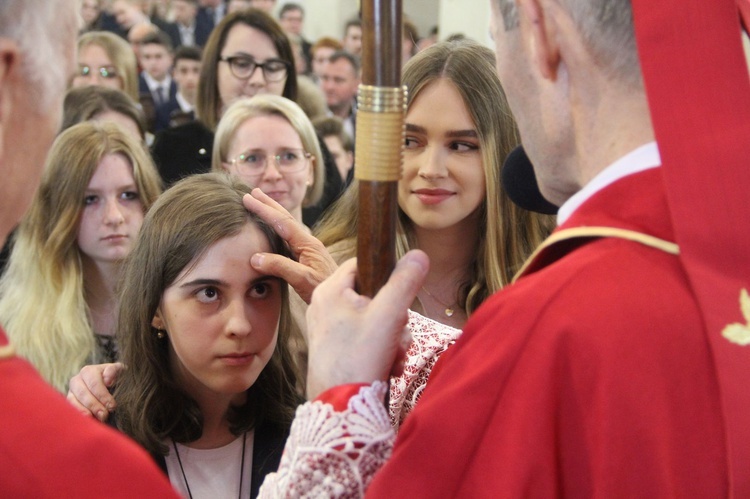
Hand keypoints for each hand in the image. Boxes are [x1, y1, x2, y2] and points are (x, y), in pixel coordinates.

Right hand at [66, 362, 123, 421]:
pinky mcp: (69, 403)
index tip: (112, 406)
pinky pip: (70, 410)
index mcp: (88, 371)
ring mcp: (71, 392)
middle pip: (83, 393)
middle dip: (94, 405)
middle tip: (105, 415)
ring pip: (73, 402)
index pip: (94, 383)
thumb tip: (107, 381)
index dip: (103, 395)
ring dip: (86, 412)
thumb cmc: (114, 377)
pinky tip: (88, 421)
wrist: (108, 383)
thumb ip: (114, 371)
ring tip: (98, 419)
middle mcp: (76, 380)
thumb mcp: (117, 371)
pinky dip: (79, 415)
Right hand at [243, 188, 337, 303]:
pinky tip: (272, 230)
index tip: (248, 198)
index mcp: (307, 243)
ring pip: (286, 227)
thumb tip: (255, 258)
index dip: (264, 209)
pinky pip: (287, 238)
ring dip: (272, 214)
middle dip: (269, 204)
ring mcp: (307, 249)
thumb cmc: (324, 288)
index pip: (282, 222)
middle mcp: (308, 242)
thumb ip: (280, 267)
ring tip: (260, 204)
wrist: (342, 296)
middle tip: (253, 192)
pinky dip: (276, 229)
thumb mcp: (302, 279)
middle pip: (286, 218)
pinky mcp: (306, 257)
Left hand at [305, 250, 428, 398]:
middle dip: (394, 317)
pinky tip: (387, 368)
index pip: (363, 263)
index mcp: (330, 290)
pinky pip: (365, 340)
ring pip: (372, 320)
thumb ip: (404, 283)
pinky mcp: (335, 351)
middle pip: (372, 295)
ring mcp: (329, 330)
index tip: (400, 294)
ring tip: (394, 357)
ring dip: (392, 338)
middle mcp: (325, 307)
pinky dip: (381, 352)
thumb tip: (419, 254)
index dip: (386, 274)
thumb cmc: (358, 359)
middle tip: (398, 334)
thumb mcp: (388, 315)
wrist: (340, 409)